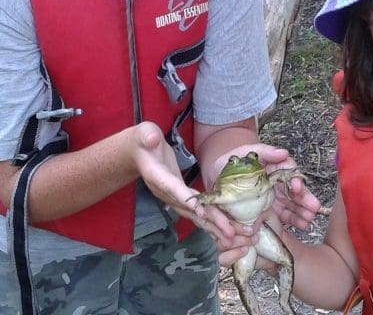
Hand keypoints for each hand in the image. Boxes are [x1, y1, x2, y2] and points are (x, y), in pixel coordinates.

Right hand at [131, 122, 245, 246]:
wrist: (139, 154)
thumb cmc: (143, 142)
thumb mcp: (144, 134)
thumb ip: (148, 136)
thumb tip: (152, 138)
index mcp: (158, 177)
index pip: (174, 189)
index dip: (187, 200)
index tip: (202, 212)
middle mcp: (166, 193)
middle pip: (190, 209)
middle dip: (211, 221)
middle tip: (230, 233)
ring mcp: (174, 198)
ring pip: (196, 215)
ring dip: (215, 226)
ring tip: (233, 238)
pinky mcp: (181, 199)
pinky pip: (198, 213)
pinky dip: (212, 222)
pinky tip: (226, 231)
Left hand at [209, 143, 321, 230]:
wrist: (219, 173)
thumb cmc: (236, 159)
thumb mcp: (250, 151)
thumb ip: (266, 151)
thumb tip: (284, 152)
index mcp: (276, 169)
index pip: (290, 174)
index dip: (296, 180)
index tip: (297, 187)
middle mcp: (278, 184)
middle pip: (295, 192)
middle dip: (305, 200)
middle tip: (313, 208)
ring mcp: (274, 198)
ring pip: (292, 205)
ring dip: (302, 212)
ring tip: (308, 220)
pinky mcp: (268, 210)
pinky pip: (282, 216)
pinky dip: (293, 220)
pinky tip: (301, 225)